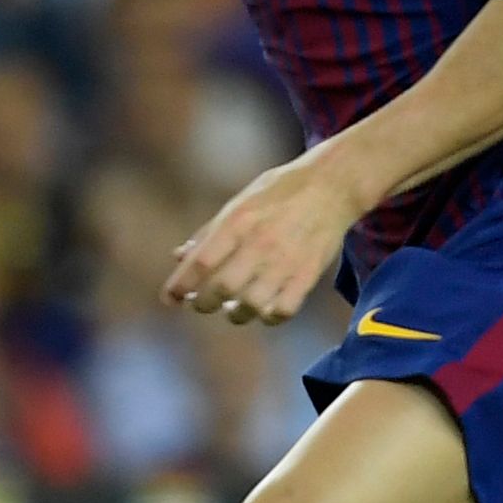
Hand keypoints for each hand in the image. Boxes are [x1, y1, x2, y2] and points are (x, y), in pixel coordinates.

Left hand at [163, 153, 362, 324]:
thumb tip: (179, 257)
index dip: (180, 285)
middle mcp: (260, 243)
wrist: (333, 185)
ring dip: (235, 314)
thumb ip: (210, 231)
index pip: (200, 262)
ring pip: (251, 306)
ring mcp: (286, 261)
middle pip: (221, 288)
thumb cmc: (280, 191)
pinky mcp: (308, 275)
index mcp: (238, 221)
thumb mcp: (240, 201)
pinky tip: (264, 310)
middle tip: (201, 304)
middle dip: (203, 303)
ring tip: (232, 309)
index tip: (170, 298)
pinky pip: (283, 311)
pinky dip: (269, 317)